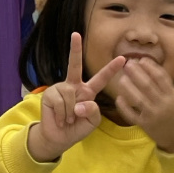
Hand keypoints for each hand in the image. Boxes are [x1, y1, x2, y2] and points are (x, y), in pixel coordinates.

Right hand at [28, 32, 124, 161]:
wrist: (60, 138)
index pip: (101, 79)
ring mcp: (61, 88)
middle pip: (75, 65)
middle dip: (75, 49)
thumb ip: (93, 110)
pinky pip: (61, 103)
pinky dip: (63, 115)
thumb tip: (79, 103)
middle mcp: (74, 86)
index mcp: (88, 91)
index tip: (123, 59)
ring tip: (68, 120)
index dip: (111, 69)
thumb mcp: (92, 121)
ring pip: (71, 96)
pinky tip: (61, 120)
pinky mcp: (50, 94)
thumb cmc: (77, 128)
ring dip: (71, 113)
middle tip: (75, 34)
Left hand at [115, 58, 173, 153]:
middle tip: (128, 64)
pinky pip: (131, 115)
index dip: (149, 66)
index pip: (160, 76)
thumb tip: (152, 68)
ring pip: (137, 99)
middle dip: (136, 72)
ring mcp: (153, 116)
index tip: (141, 59)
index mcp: (172, 96)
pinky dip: (124, 107)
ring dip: (128, 87)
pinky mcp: (145, 125)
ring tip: (122, 78)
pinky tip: (118, 98)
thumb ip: (168, 85)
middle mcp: (163, 105)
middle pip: (147, 85)